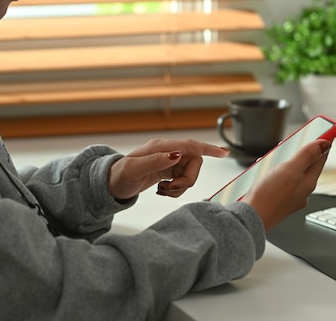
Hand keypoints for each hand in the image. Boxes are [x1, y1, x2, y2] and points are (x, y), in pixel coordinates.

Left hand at [108, 138, 229, 199]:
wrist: (112, 184)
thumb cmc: (119, 175)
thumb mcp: (134, 169)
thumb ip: (156, 161)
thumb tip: (177, 155)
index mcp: (161, 147)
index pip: (190, 145)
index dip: (208, 149)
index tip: (224, 153)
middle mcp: (168, 152)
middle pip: (194, 164)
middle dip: (187, 180)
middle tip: (170, 188)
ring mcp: (169, 161)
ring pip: (189, 174)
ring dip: (180, 187)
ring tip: (163, 190)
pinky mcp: (169, 171)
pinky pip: (182, 181)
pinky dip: (176, 190)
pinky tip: (162, 190)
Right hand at [242, 139, 330, 230]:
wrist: (250, 219)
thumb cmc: (268, 197)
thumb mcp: (290, 170)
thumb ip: (307, 155)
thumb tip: (325, 143)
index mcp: (309, 182)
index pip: (321, 158)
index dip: (323, 142)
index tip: (327, 130)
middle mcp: (302, 190)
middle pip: (306, 164)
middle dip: (300, 152)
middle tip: (294, 142)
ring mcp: (290, 196)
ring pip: (292, 172)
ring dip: (284, 162)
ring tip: (274, 157)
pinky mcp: (277, 200)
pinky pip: (280, 181)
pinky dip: (274, 173)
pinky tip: (265, 173)